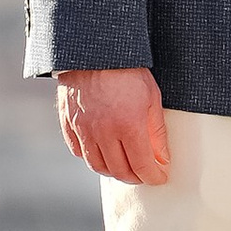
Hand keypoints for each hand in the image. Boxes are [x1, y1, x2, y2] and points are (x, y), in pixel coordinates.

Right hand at [55, 68, 170, 185]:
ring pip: (97, 166)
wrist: (95, 52)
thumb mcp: (152, 97)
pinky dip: (92, 158)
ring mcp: (83, 129)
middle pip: (119, 170)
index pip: (142, 165)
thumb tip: (162, 158)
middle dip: (135, 178)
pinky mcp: (68, 124)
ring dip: (113, 172)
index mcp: (128, 125)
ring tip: (125, 168)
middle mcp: (103, 132)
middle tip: (144, 175)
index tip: (160, 178)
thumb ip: (157, 131)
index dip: (153, 176)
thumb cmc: (128, 71)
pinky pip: (79, 151)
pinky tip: (102, 155)